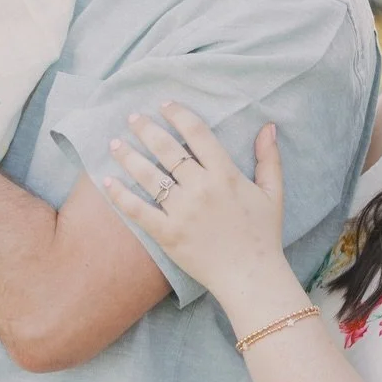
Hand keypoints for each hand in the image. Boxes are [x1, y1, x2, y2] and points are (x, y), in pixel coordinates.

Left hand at [103, 103, 286, 304]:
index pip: (198, 134)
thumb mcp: (273, 193)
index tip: (165, 104)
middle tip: (132, 118)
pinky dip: (120, 195)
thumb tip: (268, 127)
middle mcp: (201, 188)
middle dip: (146, 129)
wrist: (251, 277)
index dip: (179, 115)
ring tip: (114, 143)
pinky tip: (107, 181)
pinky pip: (139, 211)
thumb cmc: (264, 235)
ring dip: (128, 156)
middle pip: (168, 150)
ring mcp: (182, 212)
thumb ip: (269, 158)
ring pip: (149, 176)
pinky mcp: (168, 234)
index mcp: (226, 175)